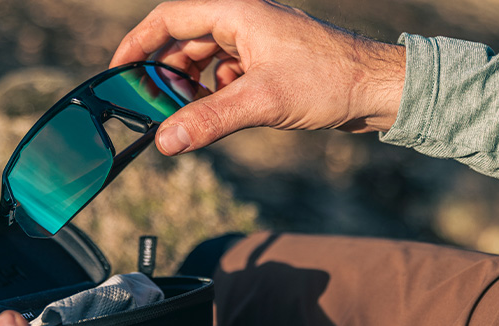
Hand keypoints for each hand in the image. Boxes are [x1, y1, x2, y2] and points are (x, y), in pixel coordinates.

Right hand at [111, 0, 405, 155]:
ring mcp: (258, 40)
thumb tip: (165, 140)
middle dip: (168, 76)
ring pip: (207, 61)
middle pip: (186, 42)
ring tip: (190, 116)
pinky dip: (218, 93)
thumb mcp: (261, 101)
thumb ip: (209, 120)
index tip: (119, 70)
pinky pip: (228, 74)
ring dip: (194, 88)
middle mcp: (244, 20)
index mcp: (237, 12)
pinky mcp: (270, 61)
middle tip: (156, 108)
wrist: (379, 88)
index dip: (139, 43)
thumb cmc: (329, 80)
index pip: (170, 18)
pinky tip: (225, 112)